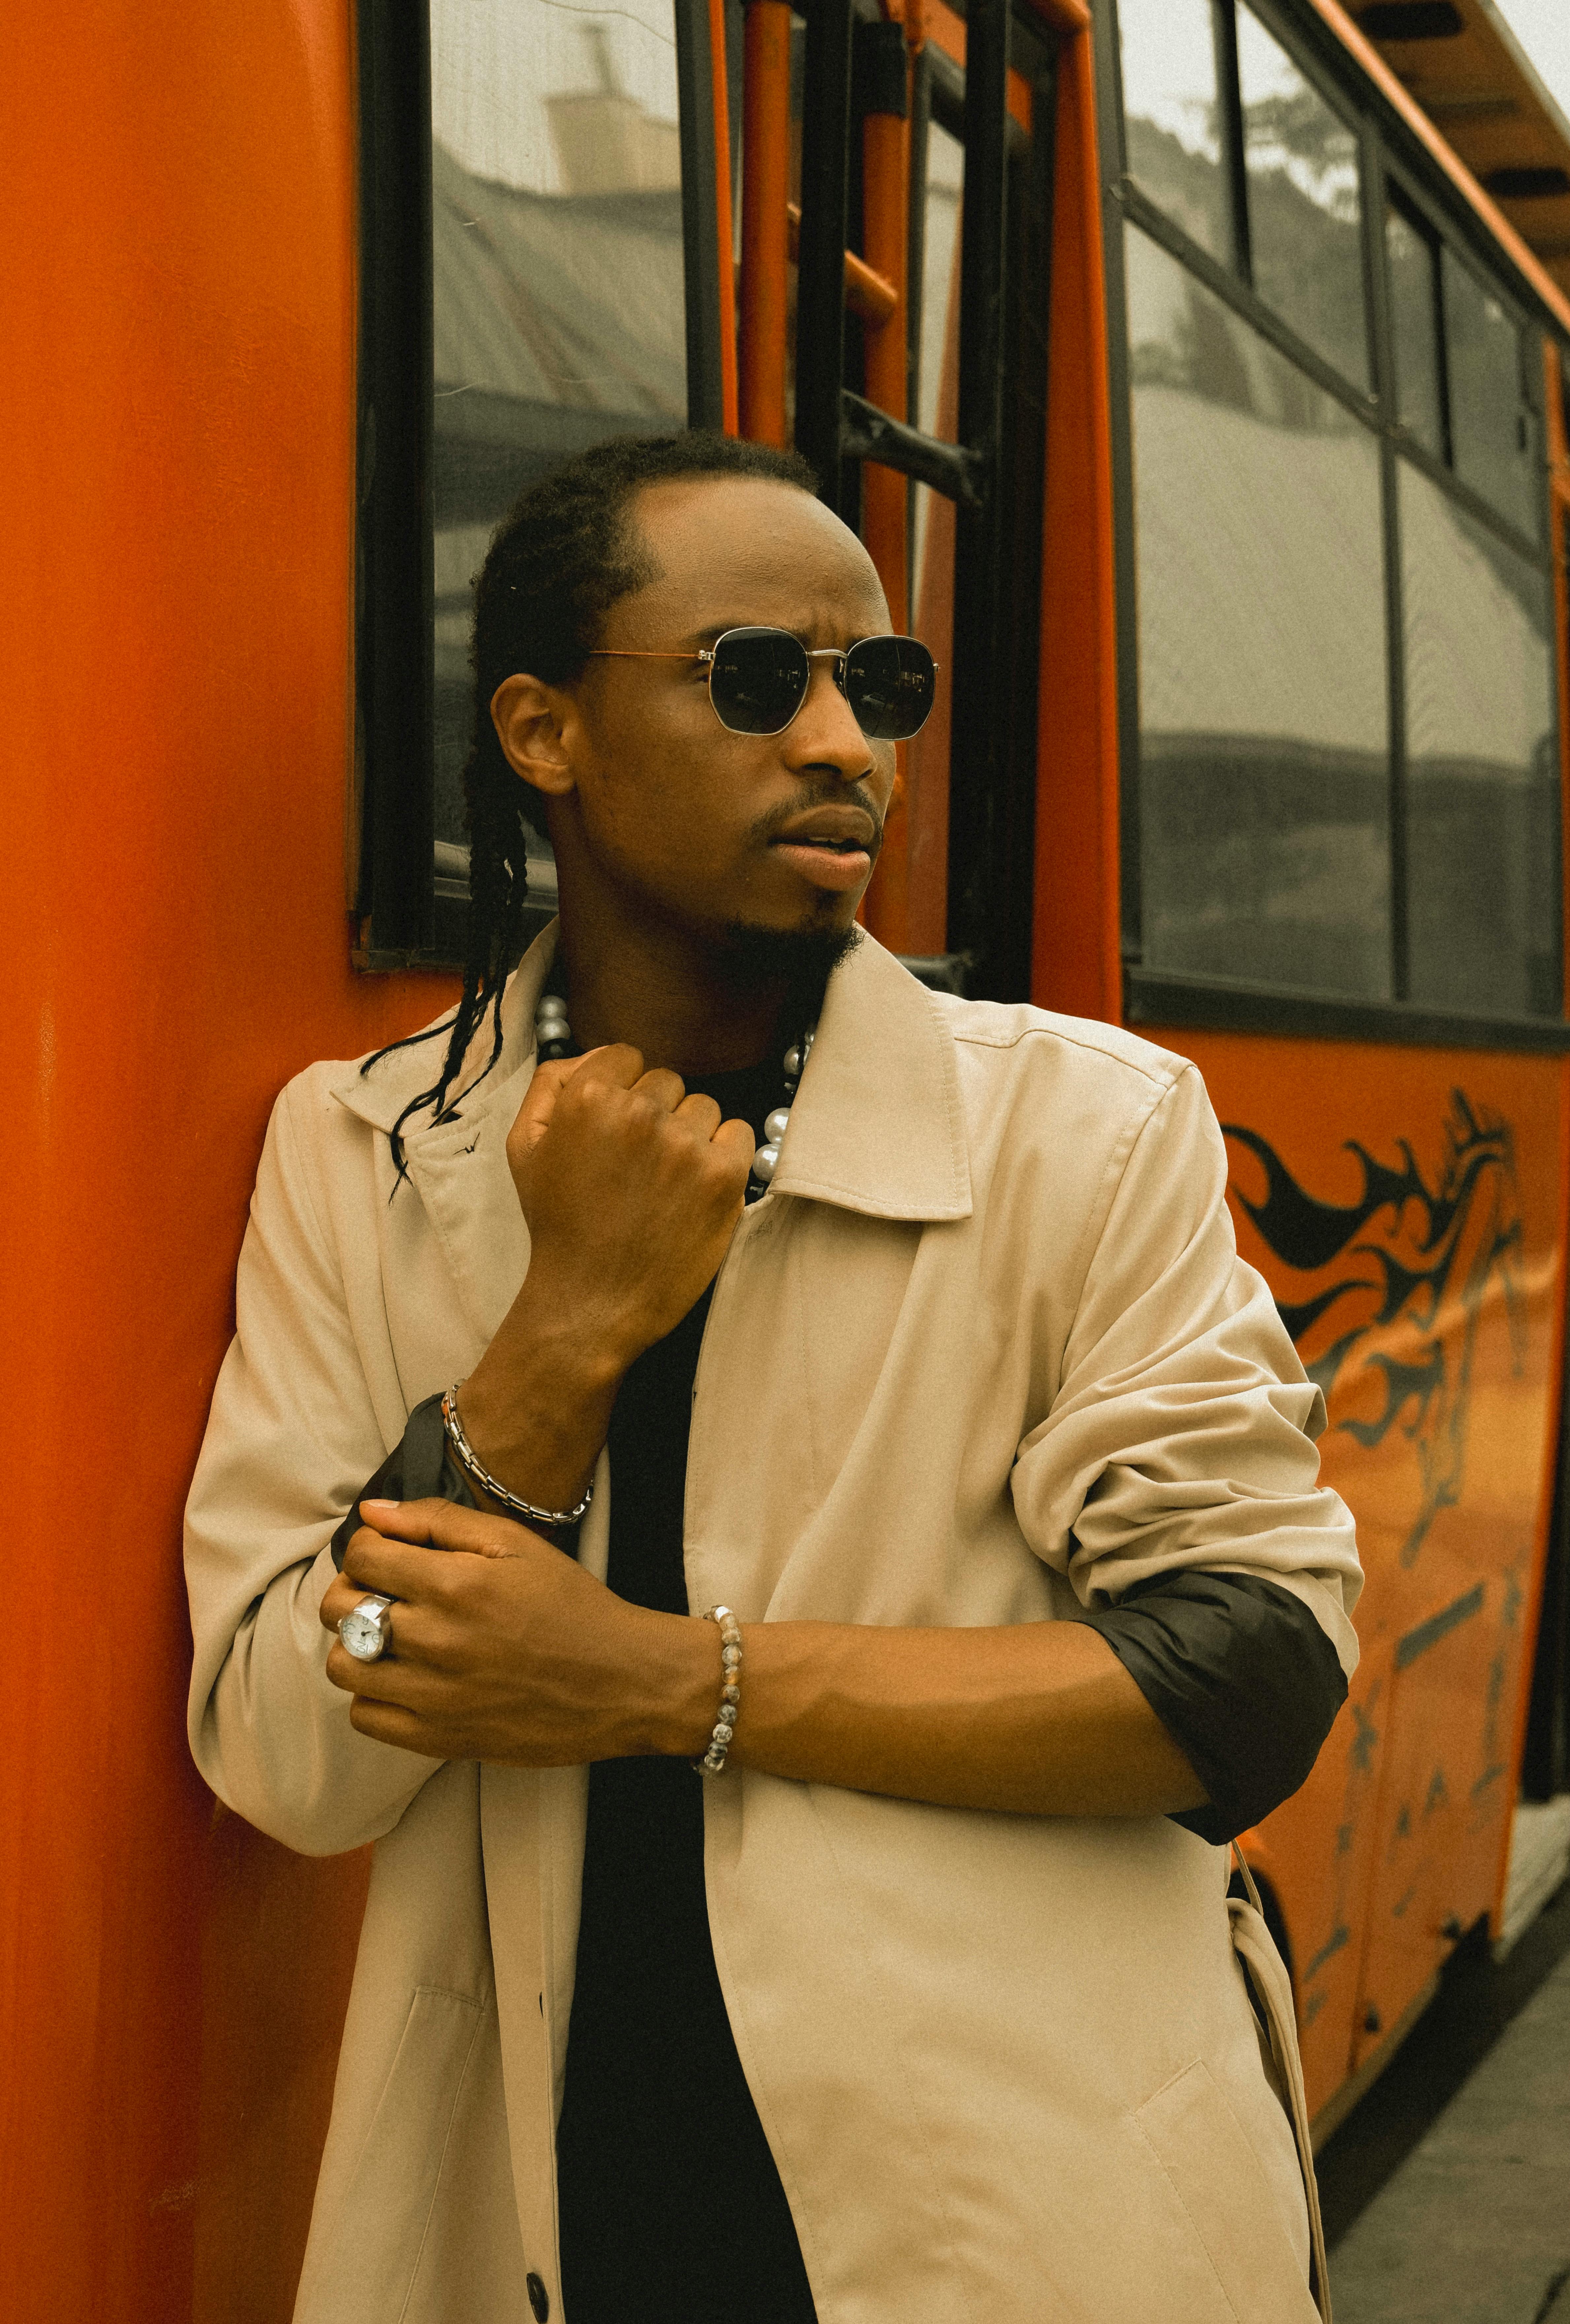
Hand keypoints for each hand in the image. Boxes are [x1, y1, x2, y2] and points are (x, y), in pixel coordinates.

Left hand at [318, 1498, 715, 1764]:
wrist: (623, 1683)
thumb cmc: (573, 1607)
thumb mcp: (518, 1545)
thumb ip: (440, 1521)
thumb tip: (372, 1511)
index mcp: (458, 1585)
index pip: (363, 1556)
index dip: (369, 1547)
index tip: (390, 1553)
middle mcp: (438, 1641)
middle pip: (340, 1609)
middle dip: (353, 1589)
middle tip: (385, 1590)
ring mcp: (435, 1696)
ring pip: (344, 1666)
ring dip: (357, 1644)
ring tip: (393, 1636)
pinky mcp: (439, 1739)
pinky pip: (365, 1718)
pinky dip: (372, 1696)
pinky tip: (404, 1678)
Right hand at [504, 1044, 755, 1366]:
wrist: (590, 1302)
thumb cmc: (558, 1225)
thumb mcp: (524, 1148)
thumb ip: (551, 1085)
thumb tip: (593, 1055)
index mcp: (588, 1098)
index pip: (627, 1056)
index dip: (623, 1093)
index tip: (617, 1130)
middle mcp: (639, 1113)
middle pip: (667, 1082)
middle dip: (655, 1115)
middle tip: (637, 1166)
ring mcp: (685, 1144)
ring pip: (703, 1108)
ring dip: (689, 1137)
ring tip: (663, 1183)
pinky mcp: (723, 1176)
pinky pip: (739, 1135)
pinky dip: (723, 1157)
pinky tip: (695, 1190)